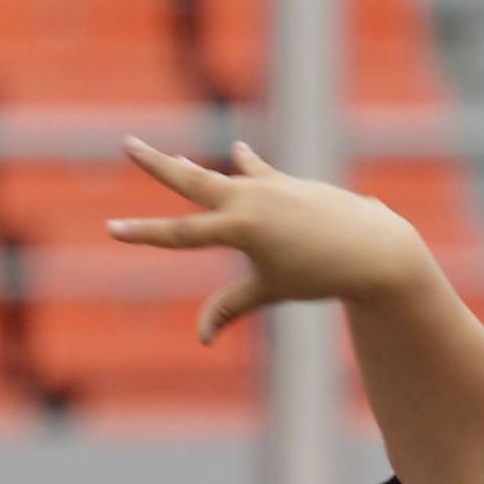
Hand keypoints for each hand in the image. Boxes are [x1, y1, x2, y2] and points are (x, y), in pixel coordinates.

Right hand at [106, 139, 431, 343]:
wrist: (371, 248)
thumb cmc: (319, 275)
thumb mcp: (271, 291)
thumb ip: (232, 308)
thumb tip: (202, 339)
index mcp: (241, 228)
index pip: (180, 234)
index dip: (143, 234)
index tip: (112, 229)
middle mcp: (250, 199)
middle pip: (192, 180)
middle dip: (157, 164)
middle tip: (128, 144)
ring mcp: (270, 186)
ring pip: (222, 175)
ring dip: (194, 169)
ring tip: (169, 156)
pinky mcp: (289, 184)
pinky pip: (260, 172)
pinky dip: (248, 165)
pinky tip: (239, 152)